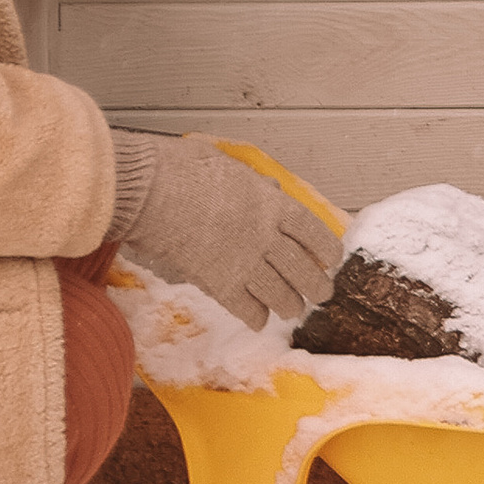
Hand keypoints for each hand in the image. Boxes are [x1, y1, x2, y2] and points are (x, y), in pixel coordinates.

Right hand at [108, 135, 339, 330]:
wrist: (151, 192)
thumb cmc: (183, 168)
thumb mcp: (229, 164)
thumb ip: (254, 184)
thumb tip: (269, 191)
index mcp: (272, 204)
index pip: (313, 232)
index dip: (327, 249)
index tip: (332, 259)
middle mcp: (266, 236)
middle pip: (304, 270)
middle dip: (316, 286)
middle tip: (321, 293)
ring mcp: (245, 263)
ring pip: (281, 295)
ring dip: (290, 305)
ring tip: (292, 309)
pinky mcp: (219, 284)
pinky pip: (247, 309)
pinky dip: (256, 317)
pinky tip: (258, 319)